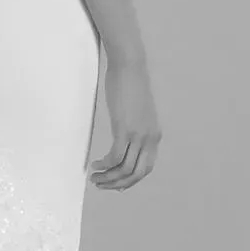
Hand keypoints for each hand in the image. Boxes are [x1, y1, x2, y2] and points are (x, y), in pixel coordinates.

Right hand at [90, 59, 160, 189]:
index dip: (131, 180)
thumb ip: (135, 126)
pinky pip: (116, 156)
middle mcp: (150, 138)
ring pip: (125, 168)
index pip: (146, 168)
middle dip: (118, 184)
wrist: (129, 66)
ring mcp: (139, 134)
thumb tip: (125, 135)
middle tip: (101, 184)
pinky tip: (95, 164)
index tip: (115, 184)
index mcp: (155, 136)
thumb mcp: (137, 111)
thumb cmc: (130, 84)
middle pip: (137, 174)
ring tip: (94, 178)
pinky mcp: (125, 129)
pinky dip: (104, 165)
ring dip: (108, 177)